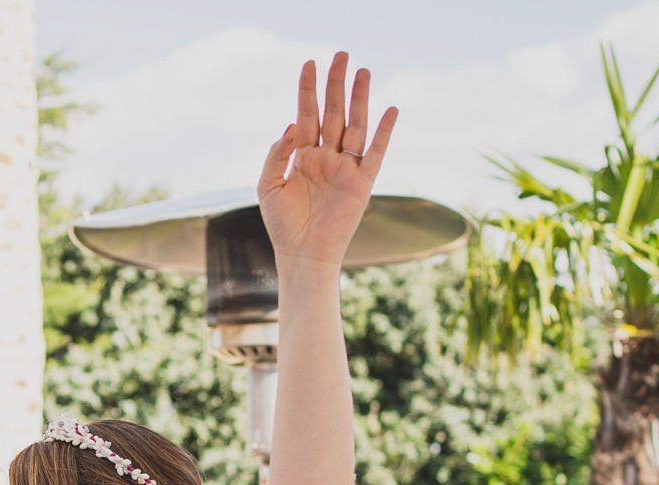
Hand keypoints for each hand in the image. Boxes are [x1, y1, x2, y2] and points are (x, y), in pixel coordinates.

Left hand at [256, 52, 396, 276]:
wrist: (302, 255)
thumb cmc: (282, 224)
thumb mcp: (268, 185)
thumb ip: (277, 153)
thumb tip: (293, 124)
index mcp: (302, 155)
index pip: (306, 114)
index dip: (307, 89)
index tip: (309, 63)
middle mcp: (326, 156)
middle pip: (333, 112)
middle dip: (336, 84)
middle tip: (341, 55)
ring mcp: (345, 168)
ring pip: (355, 125)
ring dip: (360, 98)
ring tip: (363, 71)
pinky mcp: (362, 183)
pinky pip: (375, 153)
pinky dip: (383, 131)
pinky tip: (390, 109)